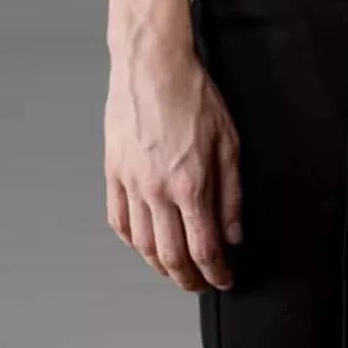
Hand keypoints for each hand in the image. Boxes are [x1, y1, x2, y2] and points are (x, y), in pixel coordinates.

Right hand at [104, 34, 242, 292]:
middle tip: (202, 284)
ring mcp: (131, 183)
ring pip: (142, 245)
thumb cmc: (193, 95)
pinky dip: (132, 241)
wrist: (152, 64)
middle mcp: (157, 190)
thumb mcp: (228, 141)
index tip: (226, 279)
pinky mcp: (114, 172)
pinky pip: (119, 220)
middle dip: (189, 279)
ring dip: (160, 266)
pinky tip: (144, 244)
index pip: (204, 248)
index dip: (217, 272)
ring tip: (176, 269)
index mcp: (190, 184)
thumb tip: (234, 235)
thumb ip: (231, 193)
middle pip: (170, 256)